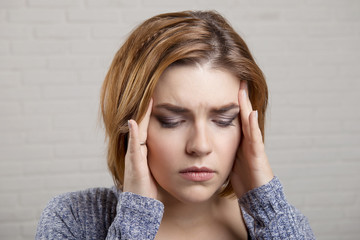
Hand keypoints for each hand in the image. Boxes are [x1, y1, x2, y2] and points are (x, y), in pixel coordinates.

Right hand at [123, 99, 157, 198]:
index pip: (148, 127)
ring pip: (137, 133)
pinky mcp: (134, 167)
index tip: (157, 95)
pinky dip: (133, 135)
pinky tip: (134, 122)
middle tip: (151, 90)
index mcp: (144, 151)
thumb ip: (160, 156)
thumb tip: (169, 146)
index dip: (151, 113)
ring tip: (146, 100)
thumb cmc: (150, 188)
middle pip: (142, 126)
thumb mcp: (157, 168)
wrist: (140, 207)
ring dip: (140, 116)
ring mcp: (134, 158)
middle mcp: (136, 151)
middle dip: (145, 109)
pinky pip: (134, 148)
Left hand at [230, 82, 273, 197]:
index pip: (235, 117)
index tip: (224, 86)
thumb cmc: (242, 179)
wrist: (256, 196)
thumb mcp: (228, 159)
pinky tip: (251, 112)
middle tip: (238, 79)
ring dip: (246, 105)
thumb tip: (207, 140)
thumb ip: (222, 148)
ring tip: (242, 89)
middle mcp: (248, 139)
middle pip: (243, 114)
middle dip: (241, 97)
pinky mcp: (258, 154)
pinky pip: (254, 137)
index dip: (231, 102)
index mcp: (240, 140)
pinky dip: (253, 125)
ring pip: (249, 121)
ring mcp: (254, 145)